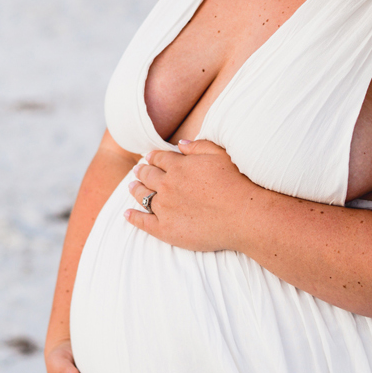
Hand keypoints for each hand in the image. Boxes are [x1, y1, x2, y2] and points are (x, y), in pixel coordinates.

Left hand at [125, 139, 246, 251]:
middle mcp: (167, 185)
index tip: (149, 157)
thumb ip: (199, 146)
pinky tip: (128, 214)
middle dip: (141, 171)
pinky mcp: (164, 229)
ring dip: (135, 189)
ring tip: (132, 187)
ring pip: (142, 196)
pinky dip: (133, 217)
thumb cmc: (236, 183)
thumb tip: (180, 143)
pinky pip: (143, 222)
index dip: (153, 157)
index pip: (158, 159)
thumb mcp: (220, 155)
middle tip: (138, 170)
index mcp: (178, 166)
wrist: (243, 215)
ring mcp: (164, 208)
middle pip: (147, 176)